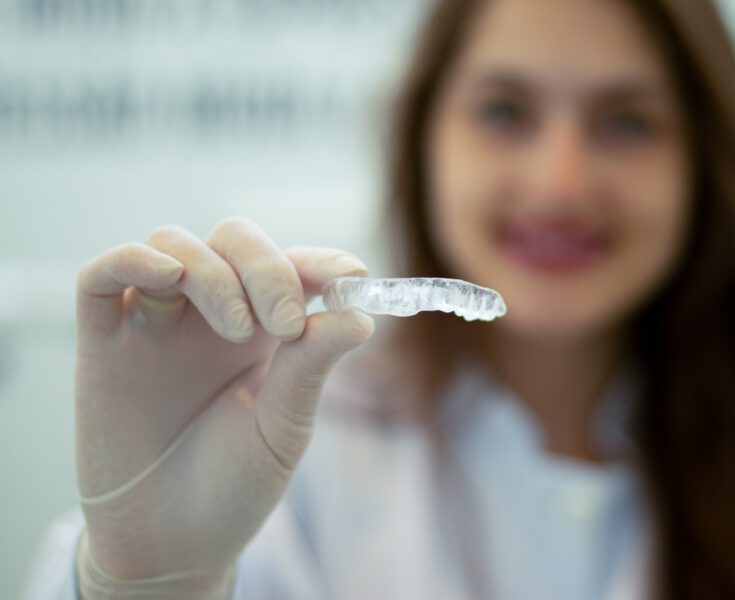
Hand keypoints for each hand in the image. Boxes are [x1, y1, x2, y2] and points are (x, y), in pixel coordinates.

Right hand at [74, 217, 371, 589]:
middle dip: (267, 266)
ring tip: (240, 331)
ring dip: (214, 273)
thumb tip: (358, 315)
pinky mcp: (103, 342)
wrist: (170, 544)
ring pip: (174, 244)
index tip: (351, 276)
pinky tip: (169, 280)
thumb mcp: (283, 429)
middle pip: (234, 240)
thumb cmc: (233, 486)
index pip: (295, 266)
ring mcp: (156, 322)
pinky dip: (134, 260)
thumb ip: (310, 368)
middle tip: (285, 323)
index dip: (323, 260)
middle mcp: (212, 315)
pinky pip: (103, 275)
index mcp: (267, 330)